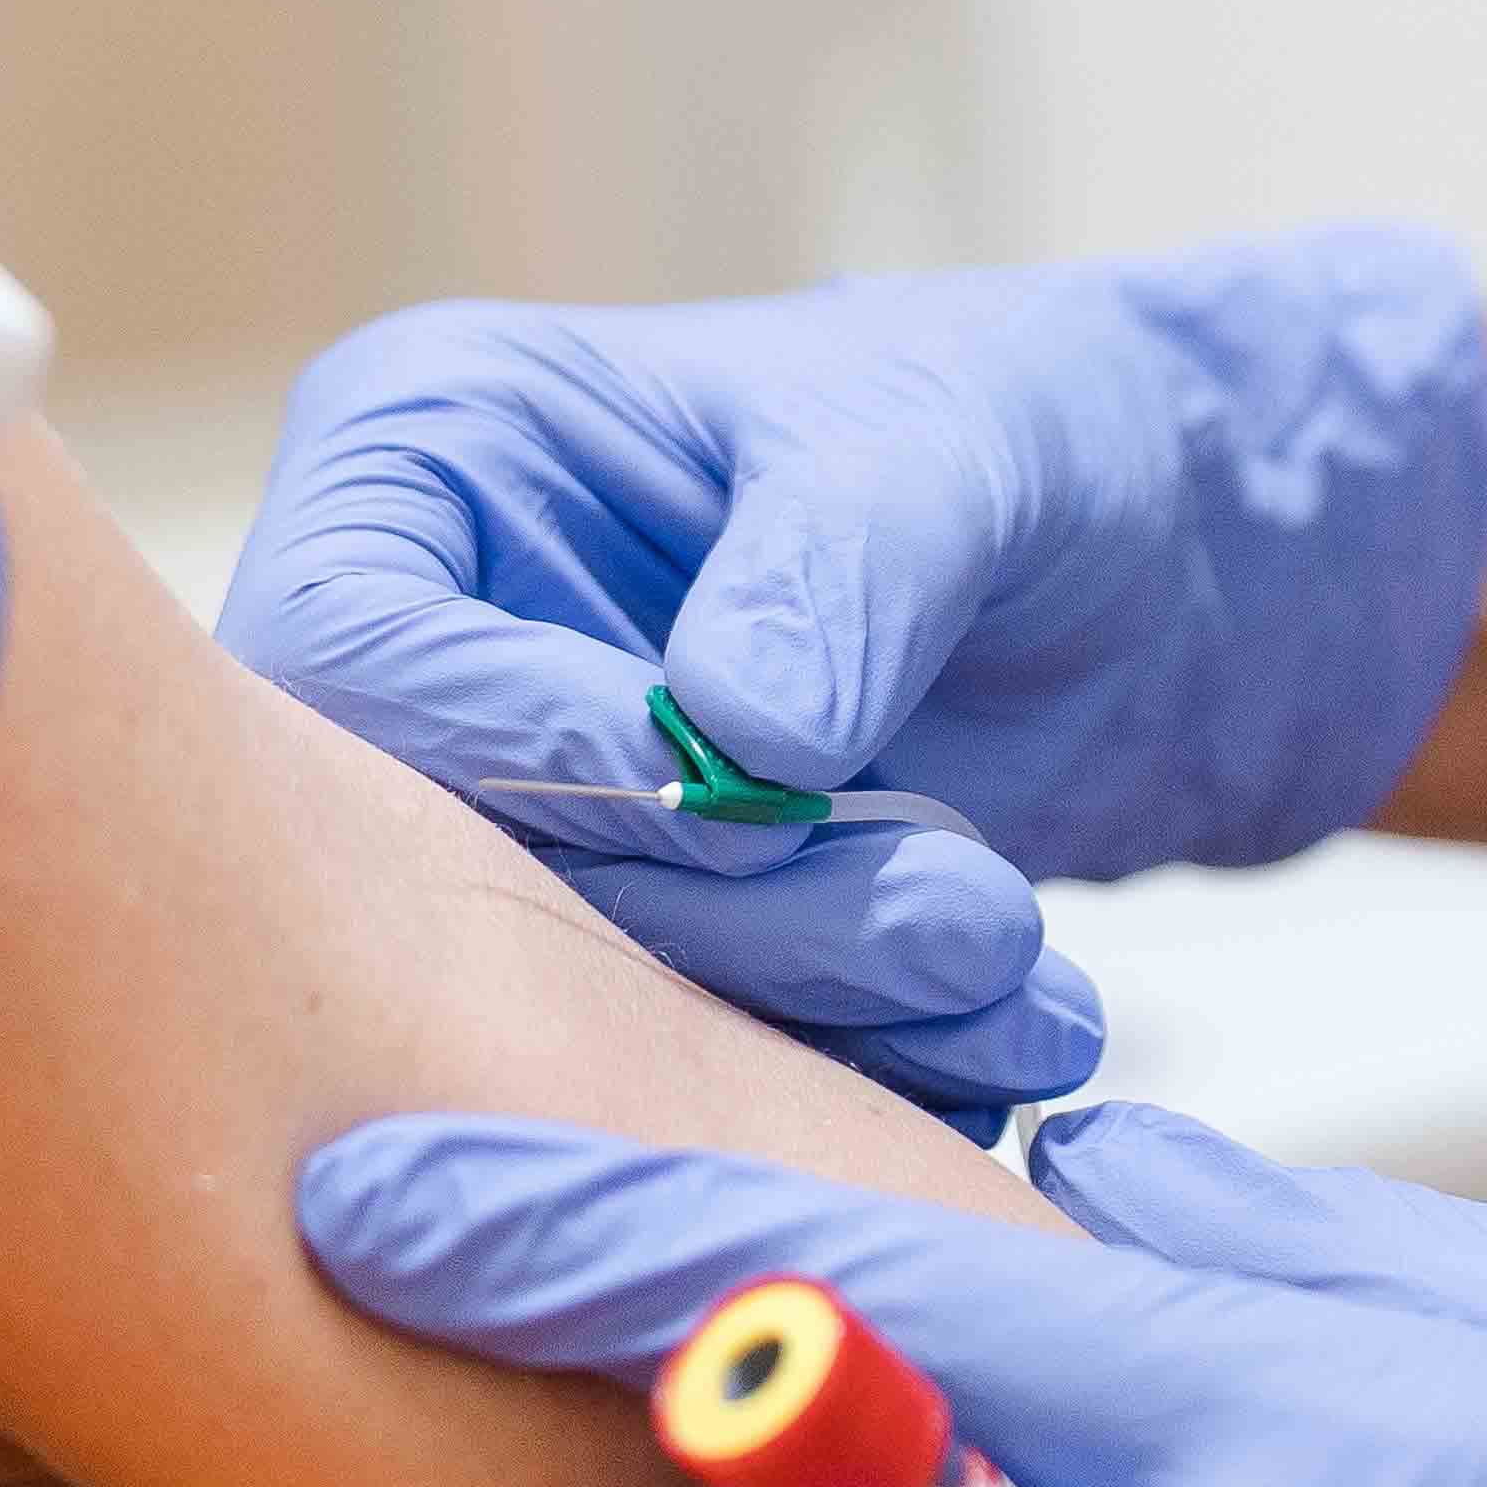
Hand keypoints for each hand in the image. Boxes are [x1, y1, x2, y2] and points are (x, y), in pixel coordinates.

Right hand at [217, 236, 1486, 1124]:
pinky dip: (846, 1063)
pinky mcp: (619, 934)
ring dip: (807, 1009)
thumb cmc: (1017, 422)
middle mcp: (423, 637)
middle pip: (441, 848)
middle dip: (714, 917)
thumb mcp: (957, 441)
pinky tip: (1010, 1030)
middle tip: (960, 925)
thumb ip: (847, 560)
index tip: (747, 803)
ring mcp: (511, 805)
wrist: (1138, 563)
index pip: (348, 648)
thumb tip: (733, 736)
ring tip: (1015, 965)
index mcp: (422, 451)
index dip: (526, 753)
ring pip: (567, 981)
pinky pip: (669, 1048)